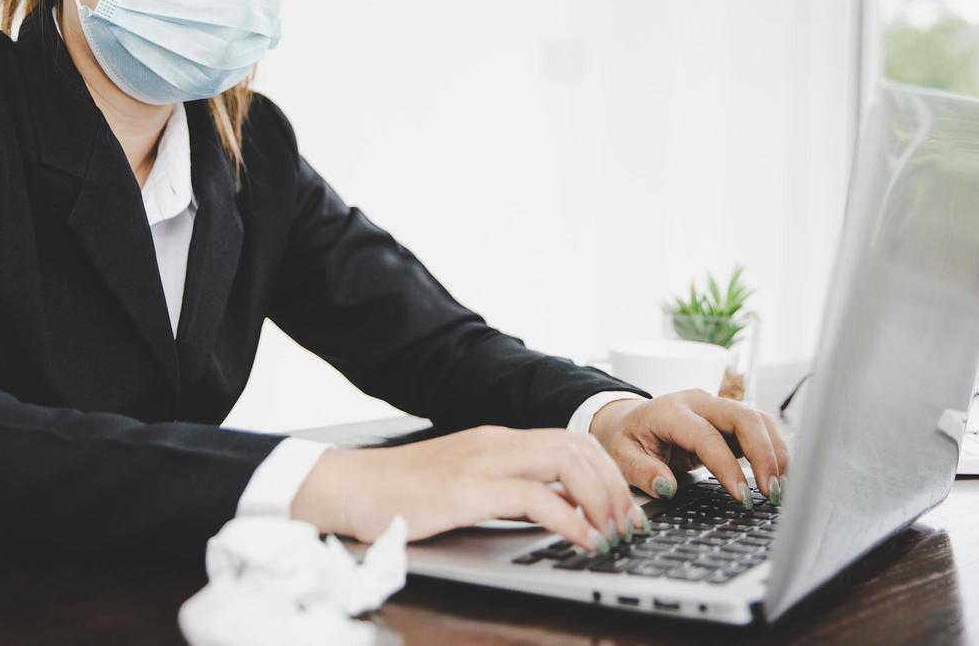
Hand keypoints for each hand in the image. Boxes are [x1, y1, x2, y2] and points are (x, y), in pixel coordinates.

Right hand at [289, 425, 650, 552]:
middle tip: (628, 526)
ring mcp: (483, 462)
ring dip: (600, 499)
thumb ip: (506, 491)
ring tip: (611, 534)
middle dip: (615, 486)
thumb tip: (556, 513)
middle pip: (579, 447)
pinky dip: (569, 518)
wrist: (350, 488)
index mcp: (498, 441)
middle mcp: (497, 443)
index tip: (626, 509)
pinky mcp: (468, 490)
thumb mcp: (465, 486)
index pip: (572, 440)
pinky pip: (536, 498)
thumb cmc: (401, 494)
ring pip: (567, 462)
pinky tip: (581, 539)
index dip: (609, 472)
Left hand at [587, 390, 789, 506]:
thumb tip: (666, 487)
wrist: (628, 420)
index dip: (728, 466)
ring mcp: (717, 407)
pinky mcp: (729, 418)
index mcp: (670, 411)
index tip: (742, 496)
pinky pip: (759, 428)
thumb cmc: (626, 438)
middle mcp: (699, 402)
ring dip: (775, 452)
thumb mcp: (621, 457)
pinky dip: (773, 450)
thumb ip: (642, 472)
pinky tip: (777, 476)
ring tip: (780, 488)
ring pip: (758, 419)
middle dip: (765, 454)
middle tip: (772, 492)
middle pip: (744, 418)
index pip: (707, 436)